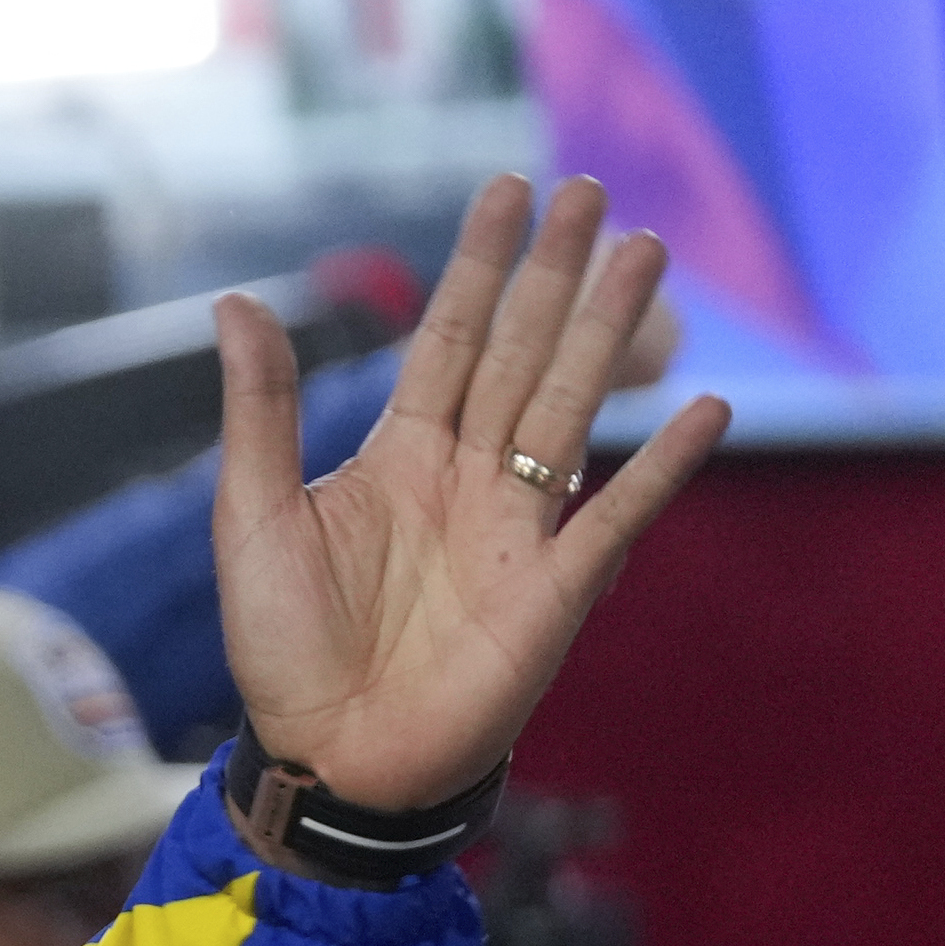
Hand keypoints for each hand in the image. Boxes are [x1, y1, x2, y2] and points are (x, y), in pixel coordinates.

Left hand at [212, 174, 729, 810]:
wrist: (327, 757)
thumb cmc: (283, 648)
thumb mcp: (255, 515)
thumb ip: (260, 410)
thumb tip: (234, 304)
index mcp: (398, 455)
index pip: (448, 338)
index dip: (478, 266)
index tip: (510, 188)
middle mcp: (467, 478)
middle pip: (522, 353)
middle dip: (557, 274)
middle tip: (596, 190)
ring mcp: (518, 530)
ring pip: (573, 407)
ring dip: (610, 332)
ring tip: (647, 253)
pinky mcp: (555, 591)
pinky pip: (619, 516)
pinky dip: (664, 466)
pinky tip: (709, 407)